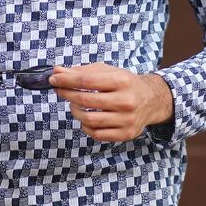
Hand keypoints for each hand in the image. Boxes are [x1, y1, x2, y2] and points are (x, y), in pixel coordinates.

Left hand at [48, 63, 174, 142]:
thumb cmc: (125, 83)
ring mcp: (127, 120)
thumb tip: (57, 72)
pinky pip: (96, 134)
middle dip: (67, 94)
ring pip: (89, 119)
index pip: (86, 81)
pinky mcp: (126, 134)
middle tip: (59, 90)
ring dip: (75, 111)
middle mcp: (126, 101)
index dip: (66, 80)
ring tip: (73, 104)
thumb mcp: (108, 71)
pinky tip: (85, 118)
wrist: (152, 100)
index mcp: (122, 81)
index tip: (53, 79)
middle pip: (85, 100)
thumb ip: (82, 71)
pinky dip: (85, 126)